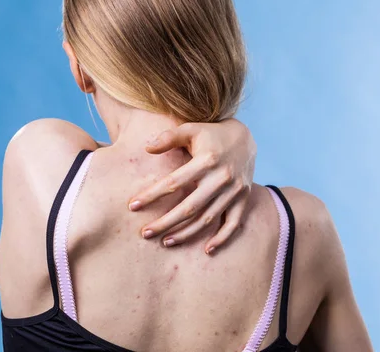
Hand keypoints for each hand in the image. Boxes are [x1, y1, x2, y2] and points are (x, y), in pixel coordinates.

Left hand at [128, 119, 256, 254]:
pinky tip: (207, 249)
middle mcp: (222, 178)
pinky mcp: (244, 198)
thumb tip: (146, 148)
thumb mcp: (191, 129)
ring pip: (208, 219)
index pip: (174, 182)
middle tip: (146, 233)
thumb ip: (169, 137)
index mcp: (206, 160)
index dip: (152, 195)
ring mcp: (234, 190)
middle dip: (166, 222)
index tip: (133, 206)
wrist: (246, 138)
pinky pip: (233, 223)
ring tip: (166, 241)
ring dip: (186, 233)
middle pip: (189, 207)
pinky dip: (222, 238)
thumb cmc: (212, 134)